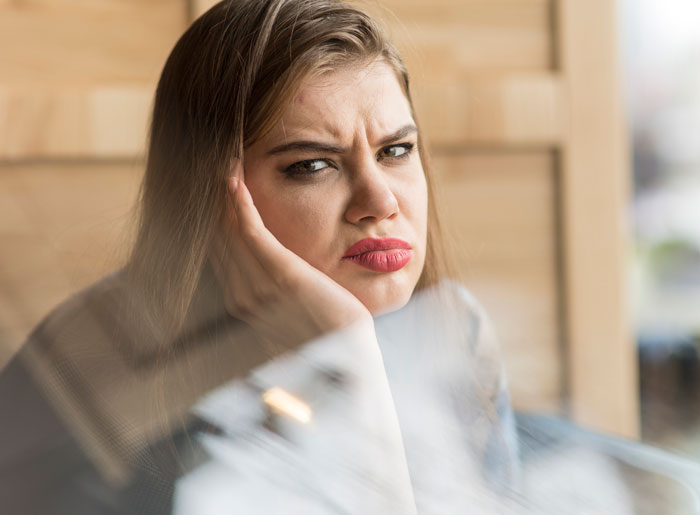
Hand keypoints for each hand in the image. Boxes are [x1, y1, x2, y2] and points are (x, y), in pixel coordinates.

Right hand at [209, 159, 372, 352]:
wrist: (351, 358)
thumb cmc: (328, 330)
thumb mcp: (295, 303)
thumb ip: (277, 284)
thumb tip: (274, 266)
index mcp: (241, 298)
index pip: (219, 243)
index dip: (215, 208)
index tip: (218, 175)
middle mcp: (240, 293)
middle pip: (216, 231)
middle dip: (213, 192)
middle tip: (216, 152)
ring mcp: (256, 287)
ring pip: (227, 226)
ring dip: (222, 188)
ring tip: (223, 153)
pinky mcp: (281, 276)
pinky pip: (250, 231)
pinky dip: (239, 203)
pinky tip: (235, 177)